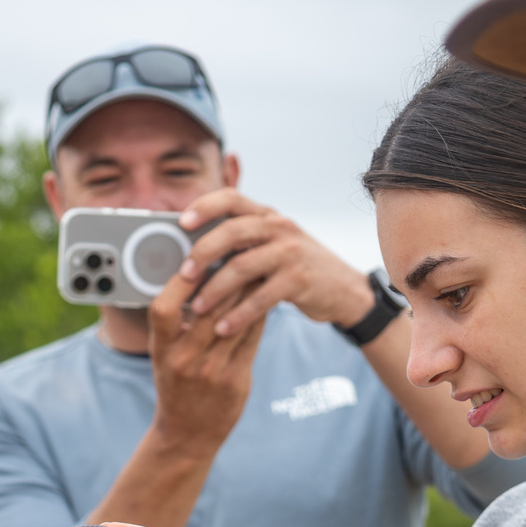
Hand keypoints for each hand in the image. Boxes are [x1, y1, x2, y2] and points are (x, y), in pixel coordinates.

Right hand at [144, 265, 264, 459]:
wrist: (187, 434)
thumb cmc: (175, 386)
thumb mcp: (163, 355)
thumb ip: (176, 323)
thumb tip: (196, 278)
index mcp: (161, 350)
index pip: (164, 309)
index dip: (180, 282)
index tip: (196, 257)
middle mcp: (183, 360)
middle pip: (208, 310)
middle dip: (226, 277)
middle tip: (240, 251)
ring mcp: (210, 372)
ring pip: (234, 321)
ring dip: (249, 292)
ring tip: (259, 268)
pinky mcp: (235, 381)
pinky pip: (251, 340)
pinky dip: (259, 316)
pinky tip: (266, 299)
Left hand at [178, 188, 373, 335]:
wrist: (343, 290)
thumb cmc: (295, 268)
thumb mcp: (272, 245)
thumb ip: (241, 243)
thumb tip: (189, 255)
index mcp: (266, 215)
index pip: (231, 198)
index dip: (205, 206)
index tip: (182, 223)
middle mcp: (279, 227)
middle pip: (232, 231)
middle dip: (203, 252)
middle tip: (184, 274)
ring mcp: (290, 253)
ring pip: (242, 266)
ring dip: (215, 289)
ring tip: (196, 308)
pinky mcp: (299, 281)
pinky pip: (260, 298)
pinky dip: (238, 315)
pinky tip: (222, 328)